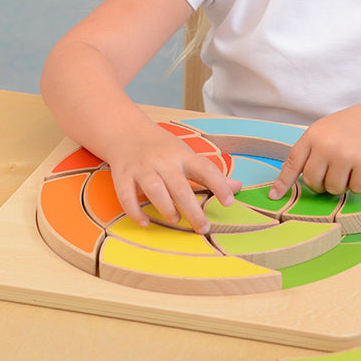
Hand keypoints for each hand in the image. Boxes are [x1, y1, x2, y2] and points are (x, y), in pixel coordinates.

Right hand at [105, 123, 240, 233]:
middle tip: (204, 228)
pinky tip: (144, 222)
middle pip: (180, 188)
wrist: (127, 132)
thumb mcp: (187, 155)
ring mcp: (142, 168)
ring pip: (155, 190)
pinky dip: (135, 212)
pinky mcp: (123, 176)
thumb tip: (237, 187)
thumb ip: (209, 173)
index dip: (219, 185)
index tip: (229, 202)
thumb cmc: (162, 148)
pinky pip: (127, 196)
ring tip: (176, 220)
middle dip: (193, 210)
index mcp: (182, 155)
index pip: (205, 169)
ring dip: (166, 209)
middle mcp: (163, 161)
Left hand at [269, 101, 360, 198]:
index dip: (283, 182)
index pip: (293, 162)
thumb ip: (311, 149)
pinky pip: (355, 189)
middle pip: (313, 182)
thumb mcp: (327, 129)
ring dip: (343, 184)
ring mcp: (345, 155)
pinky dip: (360, 183)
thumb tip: (292, 174)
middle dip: (322, 184)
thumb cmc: (355, 125)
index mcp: (314, 134)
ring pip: (333, 189)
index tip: (274, 196)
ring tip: (352, 165)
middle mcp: (326, 144)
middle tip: (335, 173)